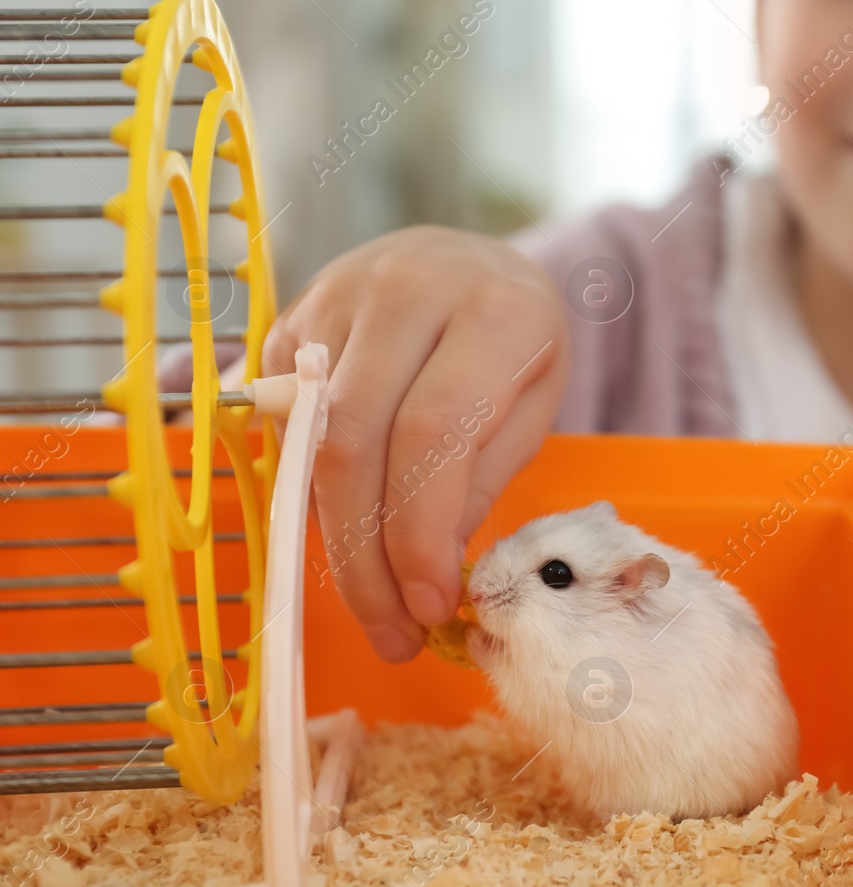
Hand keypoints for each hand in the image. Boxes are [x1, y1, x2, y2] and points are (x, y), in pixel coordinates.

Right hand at [264, 225, 566, 661]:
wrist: (471, 256)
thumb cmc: (514, 342)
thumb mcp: (531, 406)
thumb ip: (478, 481)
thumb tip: (424, 576)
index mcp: (491, 312)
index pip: (431, 433)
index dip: (418, 533)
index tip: (428, 606)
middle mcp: (405, 291)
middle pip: (354, 444)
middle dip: (365, 556)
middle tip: (390, 630)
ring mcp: (337, 299)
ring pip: (311, 440)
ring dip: (331, 537)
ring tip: (371, 603)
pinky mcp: (291, 319)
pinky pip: (286, 424)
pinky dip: (312, 492)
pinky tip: (346, 530)